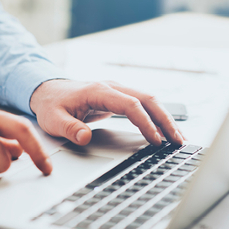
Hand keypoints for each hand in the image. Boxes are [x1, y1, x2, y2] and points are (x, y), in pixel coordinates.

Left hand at [30, 80, 183, 145]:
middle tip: (179, 140)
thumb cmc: (52, 104)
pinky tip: (163, 129)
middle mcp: (113, 87)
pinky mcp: (119, 97)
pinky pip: (143, 105)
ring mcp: (117, 91)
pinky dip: (156, 116)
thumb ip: (69, 128)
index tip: (156, 140)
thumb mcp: (54, 119)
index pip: (131, 105)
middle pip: (148, 99)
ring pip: (149, 100)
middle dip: (166, 120)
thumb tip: (85, 137)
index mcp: (99, 91)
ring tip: (178, 137)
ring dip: (165, 118)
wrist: (49, 91)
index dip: (145, 123)